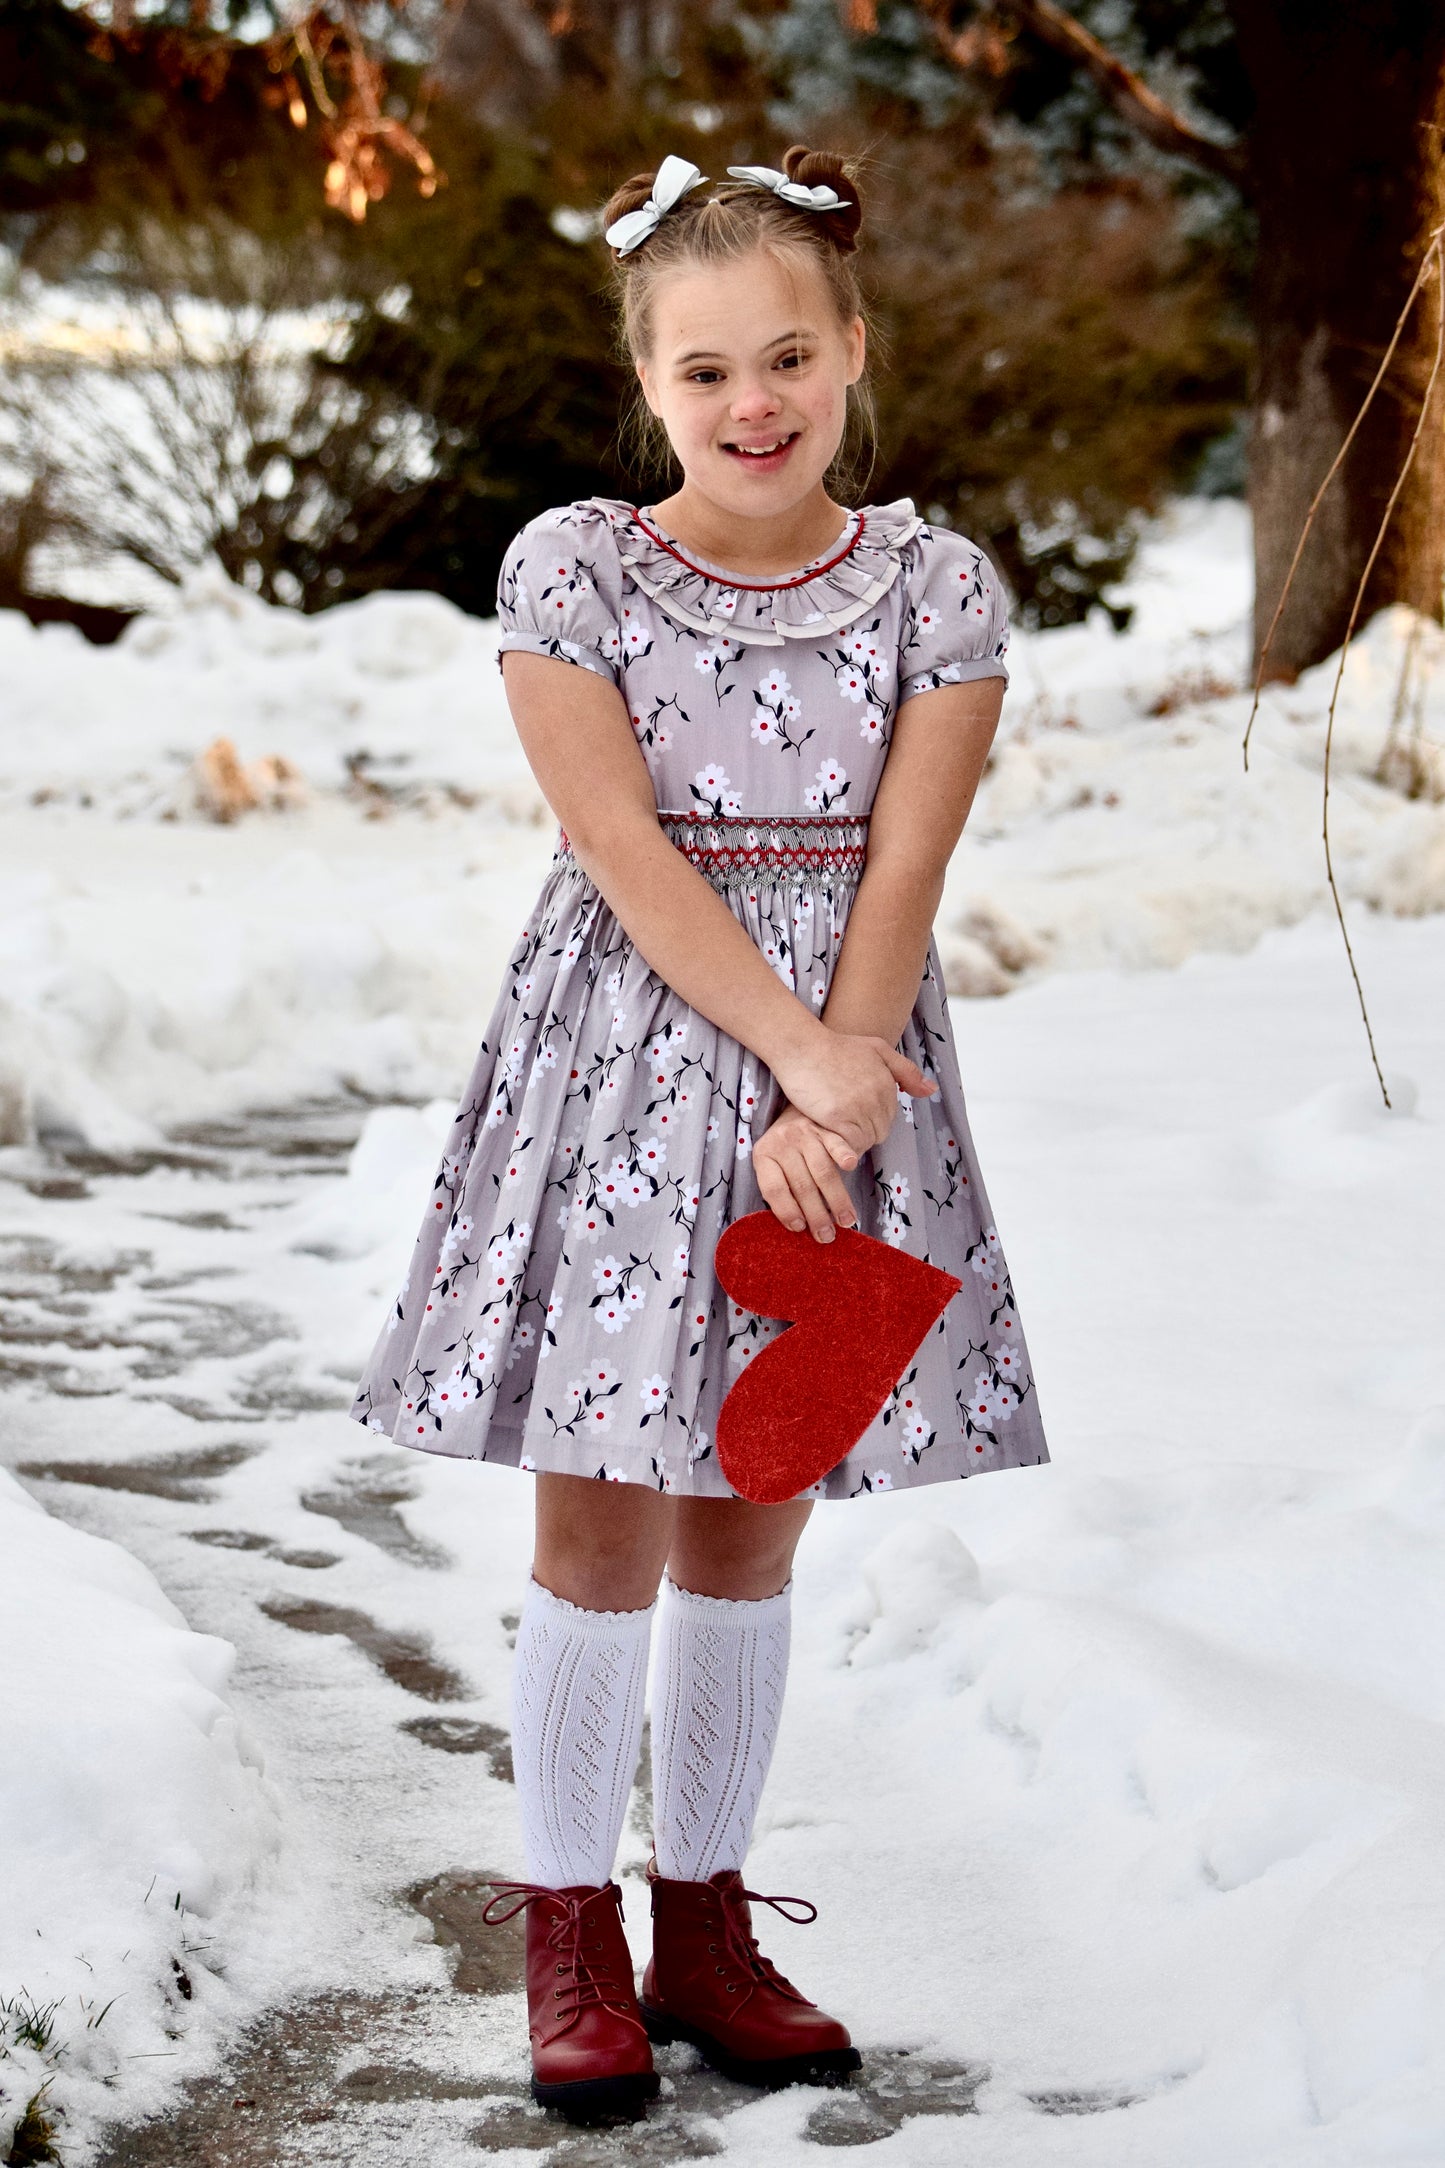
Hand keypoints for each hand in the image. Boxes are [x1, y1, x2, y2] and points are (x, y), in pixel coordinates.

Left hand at [753, 1105, 860, 1242]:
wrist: (795, 1109)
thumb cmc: (786, 1150)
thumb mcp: (774, 1166)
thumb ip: (782, 1190)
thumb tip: (800, 1227)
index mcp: (763, 1156)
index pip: (774, 1189)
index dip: (786, 1211)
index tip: (800, 1229)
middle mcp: (782, 1143)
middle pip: (802, 1186)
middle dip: (816, 1215)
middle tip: (827, 1237)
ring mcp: (805, 1134)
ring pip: (822, 1172)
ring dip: (836, 1199)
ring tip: (846, 1221)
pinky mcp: (825, 1128)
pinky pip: (836, 1143)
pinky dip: (844, 1154)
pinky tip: (851, 1167)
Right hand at [770, 1030, 934, 1158]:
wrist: (802, 1046)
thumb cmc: (836, 1047)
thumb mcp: (876, 1049)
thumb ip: (905, 1071)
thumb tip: (931, 1090)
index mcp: (888, 1084)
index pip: (889, 1119)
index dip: (871, 1119)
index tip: (853, 1112)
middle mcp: (877, 1097)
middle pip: (879, 1132)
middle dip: (864, 1130)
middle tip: (843, 1122)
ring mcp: (858, 1108)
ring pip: (865, 1141)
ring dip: (852, 1139)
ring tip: (835, 1127)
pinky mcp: (838, 1118)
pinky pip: (849, 1145)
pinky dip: (841, 1144)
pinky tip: (829, 1131)